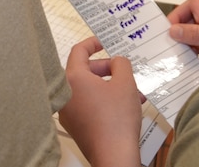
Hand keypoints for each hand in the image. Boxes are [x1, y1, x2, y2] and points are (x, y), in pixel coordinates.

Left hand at [59, 36, 143, 166]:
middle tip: (123, 70)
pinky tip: (126, 106)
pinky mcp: (76, 126)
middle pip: (84, 71)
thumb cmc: (117, 120)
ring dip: (110, 86)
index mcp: (73, 79)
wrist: (114, 156)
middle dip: (107, 69)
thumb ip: (121, 63)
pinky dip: (105, 101)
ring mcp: (68, 112)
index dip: (93, 43)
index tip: (103, 42)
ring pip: (90, 90)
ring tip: (133, 91)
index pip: (78, 51)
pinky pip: (89, 105)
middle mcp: (65, 94)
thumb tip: (117, 62)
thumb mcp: (125, 82)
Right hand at [168, 0, 198, 60]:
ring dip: (190, 33)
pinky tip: (193, 51)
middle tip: (175, 34)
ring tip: (185, 46)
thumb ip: (197, 34)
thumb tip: (176, 30)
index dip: (195, 2)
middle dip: (187, 20)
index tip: (196, 20)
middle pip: (198, 6)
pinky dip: (196, 42)